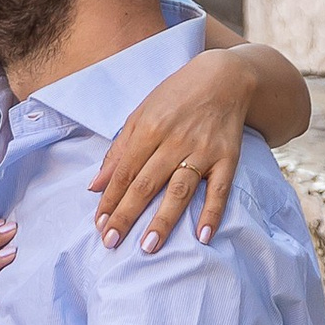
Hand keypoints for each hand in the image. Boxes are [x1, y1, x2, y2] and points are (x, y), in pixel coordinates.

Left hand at [90, 55, 254, 249]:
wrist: (224, 78)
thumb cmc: (176, 97)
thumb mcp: (141, 114)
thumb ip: (119, 149)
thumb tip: (96, 185)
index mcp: (149, 128)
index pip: (124, 171)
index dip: (110, 199)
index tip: (98, 225)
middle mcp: (174, 140)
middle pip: (146, 184)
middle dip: (127, 214)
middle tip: (111, 242)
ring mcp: (203, 151)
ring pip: (179, 190)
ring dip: (164, 220)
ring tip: (148, 246)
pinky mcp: (228, 158)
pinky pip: (220, 189)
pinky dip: (211, 213)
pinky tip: (202, 236)